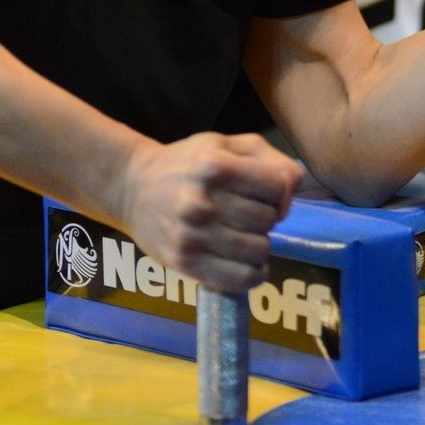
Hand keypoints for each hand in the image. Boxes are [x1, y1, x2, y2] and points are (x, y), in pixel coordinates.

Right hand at [115, 132, 301, 291]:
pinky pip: (238, 279)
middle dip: (268, 216)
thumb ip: (268, 159)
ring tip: (244, 235)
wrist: (132, 187)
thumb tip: (293, 189)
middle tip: (250, 214)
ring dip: (260, 244)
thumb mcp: (225, 145)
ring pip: (259, 250)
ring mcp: (192, 236)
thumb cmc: (187, 163)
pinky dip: (254, 275)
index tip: (263, 192)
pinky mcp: (185, 263)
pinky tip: (250, 264)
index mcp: (215, 166)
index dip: (278, 190)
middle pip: (269, 219)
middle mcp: (202, 202)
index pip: (278, 187)